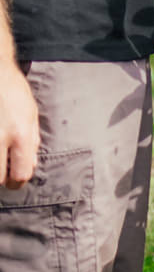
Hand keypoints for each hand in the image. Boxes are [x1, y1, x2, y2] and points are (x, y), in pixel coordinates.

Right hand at [0, 61, 38, 187]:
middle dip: (1, 178)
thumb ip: (32, 141)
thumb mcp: (31, 113)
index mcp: (21, 134)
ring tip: (0, 157)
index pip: (21, 173)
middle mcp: (0, 137)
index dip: (18, 181)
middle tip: (3, 173)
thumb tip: (30, 165)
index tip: (14, 181)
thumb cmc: (13, 90)